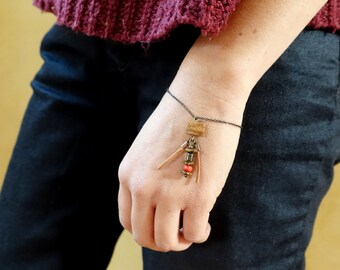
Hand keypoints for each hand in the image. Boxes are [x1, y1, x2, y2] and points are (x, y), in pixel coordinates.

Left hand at [118, 56, 247, 250]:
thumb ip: (147, 176)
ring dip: (181, 241)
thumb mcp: (148, 149)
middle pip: (144, 236)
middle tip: (179, 232)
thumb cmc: (180, 118)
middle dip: (162, 241)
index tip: (161, 224)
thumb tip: (161, 203)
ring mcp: (169, 193)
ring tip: (192, 228)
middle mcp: (142, 187)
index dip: (145, 230)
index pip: (126, 220)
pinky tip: (206, 221)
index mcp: (128, 174)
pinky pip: (195, 232)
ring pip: (167, 241)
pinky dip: (200, 233)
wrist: (203, 95)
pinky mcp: (197, 195)